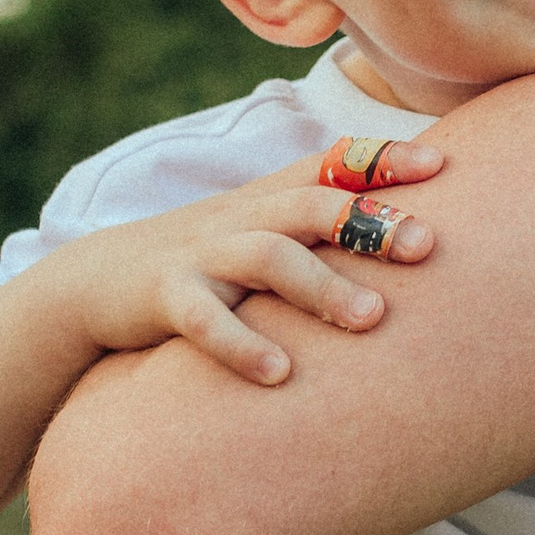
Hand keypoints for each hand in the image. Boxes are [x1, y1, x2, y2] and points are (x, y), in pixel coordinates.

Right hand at [60, 137, 444, 386]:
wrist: (90, 286)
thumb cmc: (202, 266)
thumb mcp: (260, 236)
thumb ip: (322, 234)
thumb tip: (415, 243)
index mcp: (269, 200)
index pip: (333, 163)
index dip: (384, 159)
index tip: (444, 162)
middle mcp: (241, 218)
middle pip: (311, 204)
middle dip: (369, 222)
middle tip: (428, 245)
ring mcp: (201, 255)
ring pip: (267, 257)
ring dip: (322, 286)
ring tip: (372, 319)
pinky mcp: (162, 297)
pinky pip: (204, 319)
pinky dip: (241, 345)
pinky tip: (280, 375)